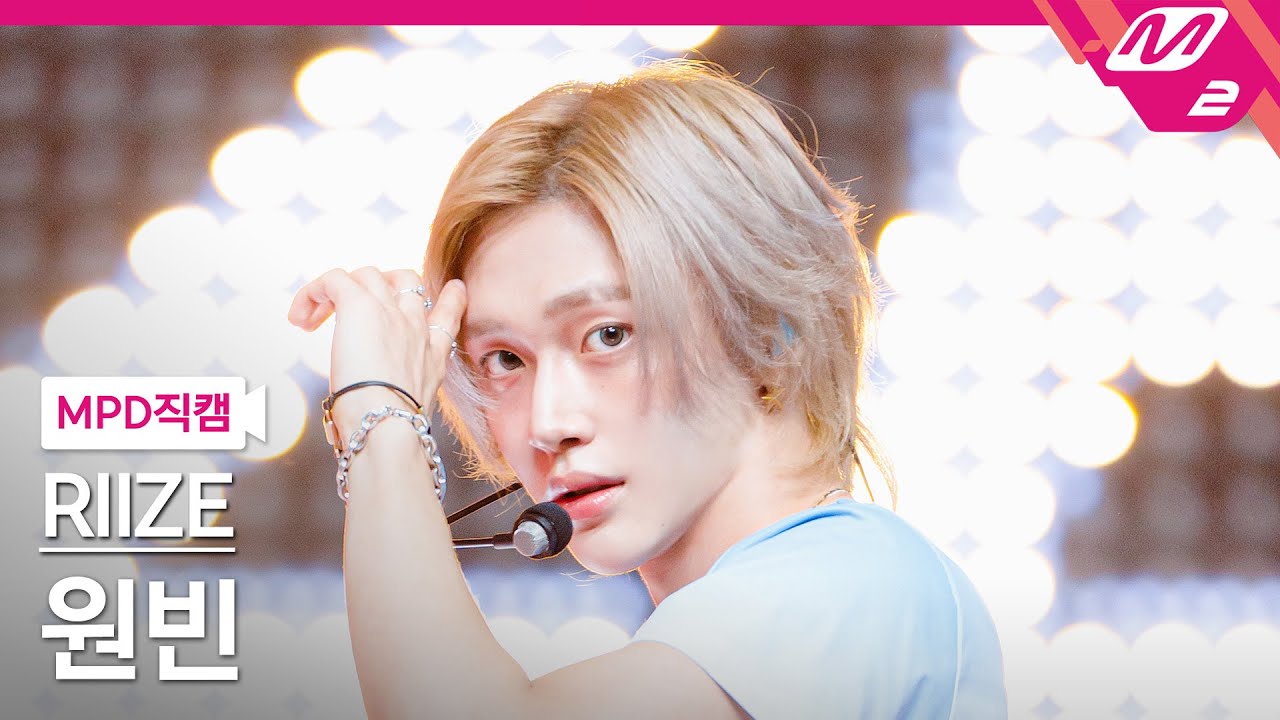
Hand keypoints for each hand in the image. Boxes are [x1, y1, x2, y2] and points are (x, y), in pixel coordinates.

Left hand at [287, 266, 466, 436]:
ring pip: (365, 274)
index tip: (454, 288)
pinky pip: (333, 279)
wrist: (388, 421)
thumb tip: (368, 410)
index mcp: (431, 352)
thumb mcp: (410, 408)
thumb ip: (398, 397)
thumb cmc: (391, 426)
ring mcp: (389, 310)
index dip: (450, 298)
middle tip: (352, 303)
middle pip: (404, 280)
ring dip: (338, 290)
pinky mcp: (359, 305)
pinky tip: (299, 318)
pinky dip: (313, 292)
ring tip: (313, 319)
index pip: (448, 314)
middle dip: (380, 283)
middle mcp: (414, 325)